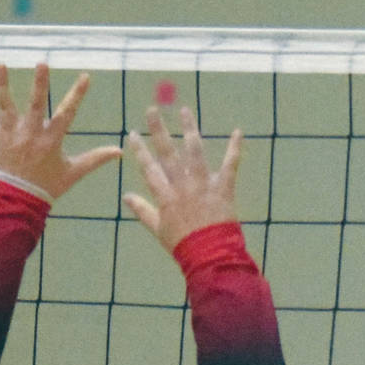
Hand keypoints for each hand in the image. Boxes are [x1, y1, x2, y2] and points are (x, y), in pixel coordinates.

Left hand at [0, 64, 125, 201]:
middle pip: (35, 104)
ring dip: (2, 84)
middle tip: (42, 63)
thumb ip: (96, 159)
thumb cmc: (46, 186)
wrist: (15, 202)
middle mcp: (30, 134)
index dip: (77, 94)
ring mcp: (10, 135)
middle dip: (39, 84)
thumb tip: (120, 152)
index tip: (85, 76)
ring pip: (6, 106)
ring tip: (0, 63)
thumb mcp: (73, 172)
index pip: (68, 113)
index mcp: (51, 140)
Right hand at [124, 107, 240, 252]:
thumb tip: (126, 196)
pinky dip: (235, 148)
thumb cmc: (182, 244)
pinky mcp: (224, 188)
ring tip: (185, 110)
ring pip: (195, 152)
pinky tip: (238, 131)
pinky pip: (230, 164)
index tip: (132, 132)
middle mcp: (182, 186)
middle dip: (159, 130)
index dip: (140, 150)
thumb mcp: (157, 229)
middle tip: (152, 109)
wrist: (210, 255)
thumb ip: (142, 210)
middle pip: (168, 153)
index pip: (149, 168)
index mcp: (165, 196)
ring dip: (190, 129)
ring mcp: (204, 185)